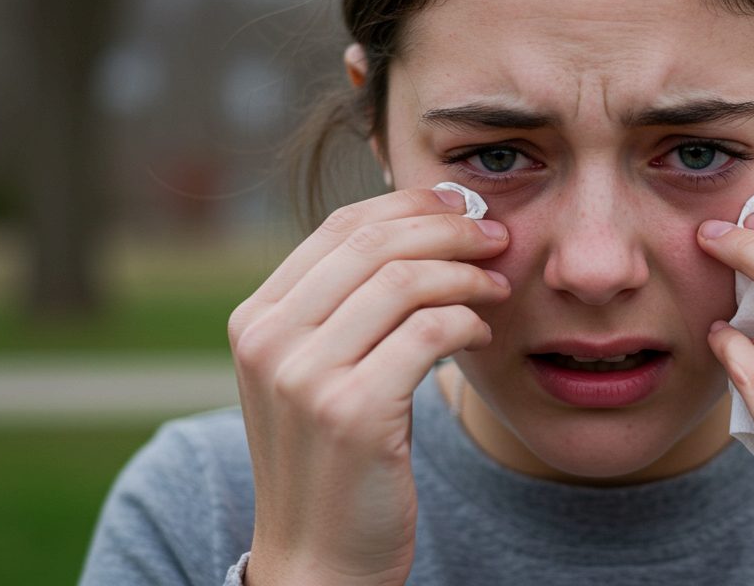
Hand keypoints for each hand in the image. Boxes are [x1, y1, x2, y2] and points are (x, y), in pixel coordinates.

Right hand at [228, 189, 510, 585]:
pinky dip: (468, 321)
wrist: (318, 561)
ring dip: (466, 274)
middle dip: (448, 229)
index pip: (339, 226)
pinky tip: (482, 331)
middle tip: (496, 238)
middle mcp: (269, 340)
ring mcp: (305, 377)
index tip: (460, 206)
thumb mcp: (315, 373)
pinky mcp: (352, 413)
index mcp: (257, 318)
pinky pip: (429, 333)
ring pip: (405, 281)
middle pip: (374, 242)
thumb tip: (422, 227)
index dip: (408, 204)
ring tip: (497, 287)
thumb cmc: (333, 460)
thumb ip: (345, 307)